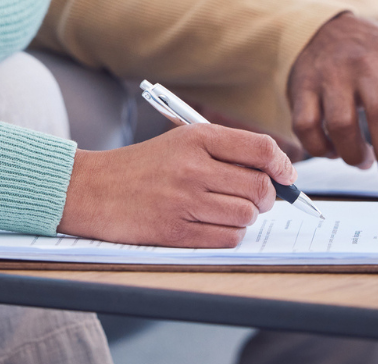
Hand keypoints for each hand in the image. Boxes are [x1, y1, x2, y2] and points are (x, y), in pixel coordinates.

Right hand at [58, 125, 296, 247]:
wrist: (91, 189)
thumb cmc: (141, 167)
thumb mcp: (180, 143)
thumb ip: (225, 152)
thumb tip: (276, 174)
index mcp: (197, 138)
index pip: (261, 149)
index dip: (282, 165)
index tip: (285, 176)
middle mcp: (193, 167)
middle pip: (260, 187)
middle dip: (266, 197)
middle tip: (257, 198)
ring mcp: (184, 200)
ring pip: (247, 216)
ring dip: (245, 217)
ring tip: (226, 210)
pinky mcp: (176, 231)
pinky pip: (227, 238)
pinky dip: (229, 235)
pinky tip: (213, 225)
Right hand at [288, 12, 377, 184]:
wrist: (325, 27)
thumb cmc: (376, 60)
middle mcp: (367, 64)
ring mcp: (331, 74)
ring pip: (341, 125)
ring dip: (354, 155)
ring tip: (364, 160)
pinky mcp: (302, 86)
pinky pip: (306, 127)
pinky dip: (320, 149)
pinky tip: (333, 150)